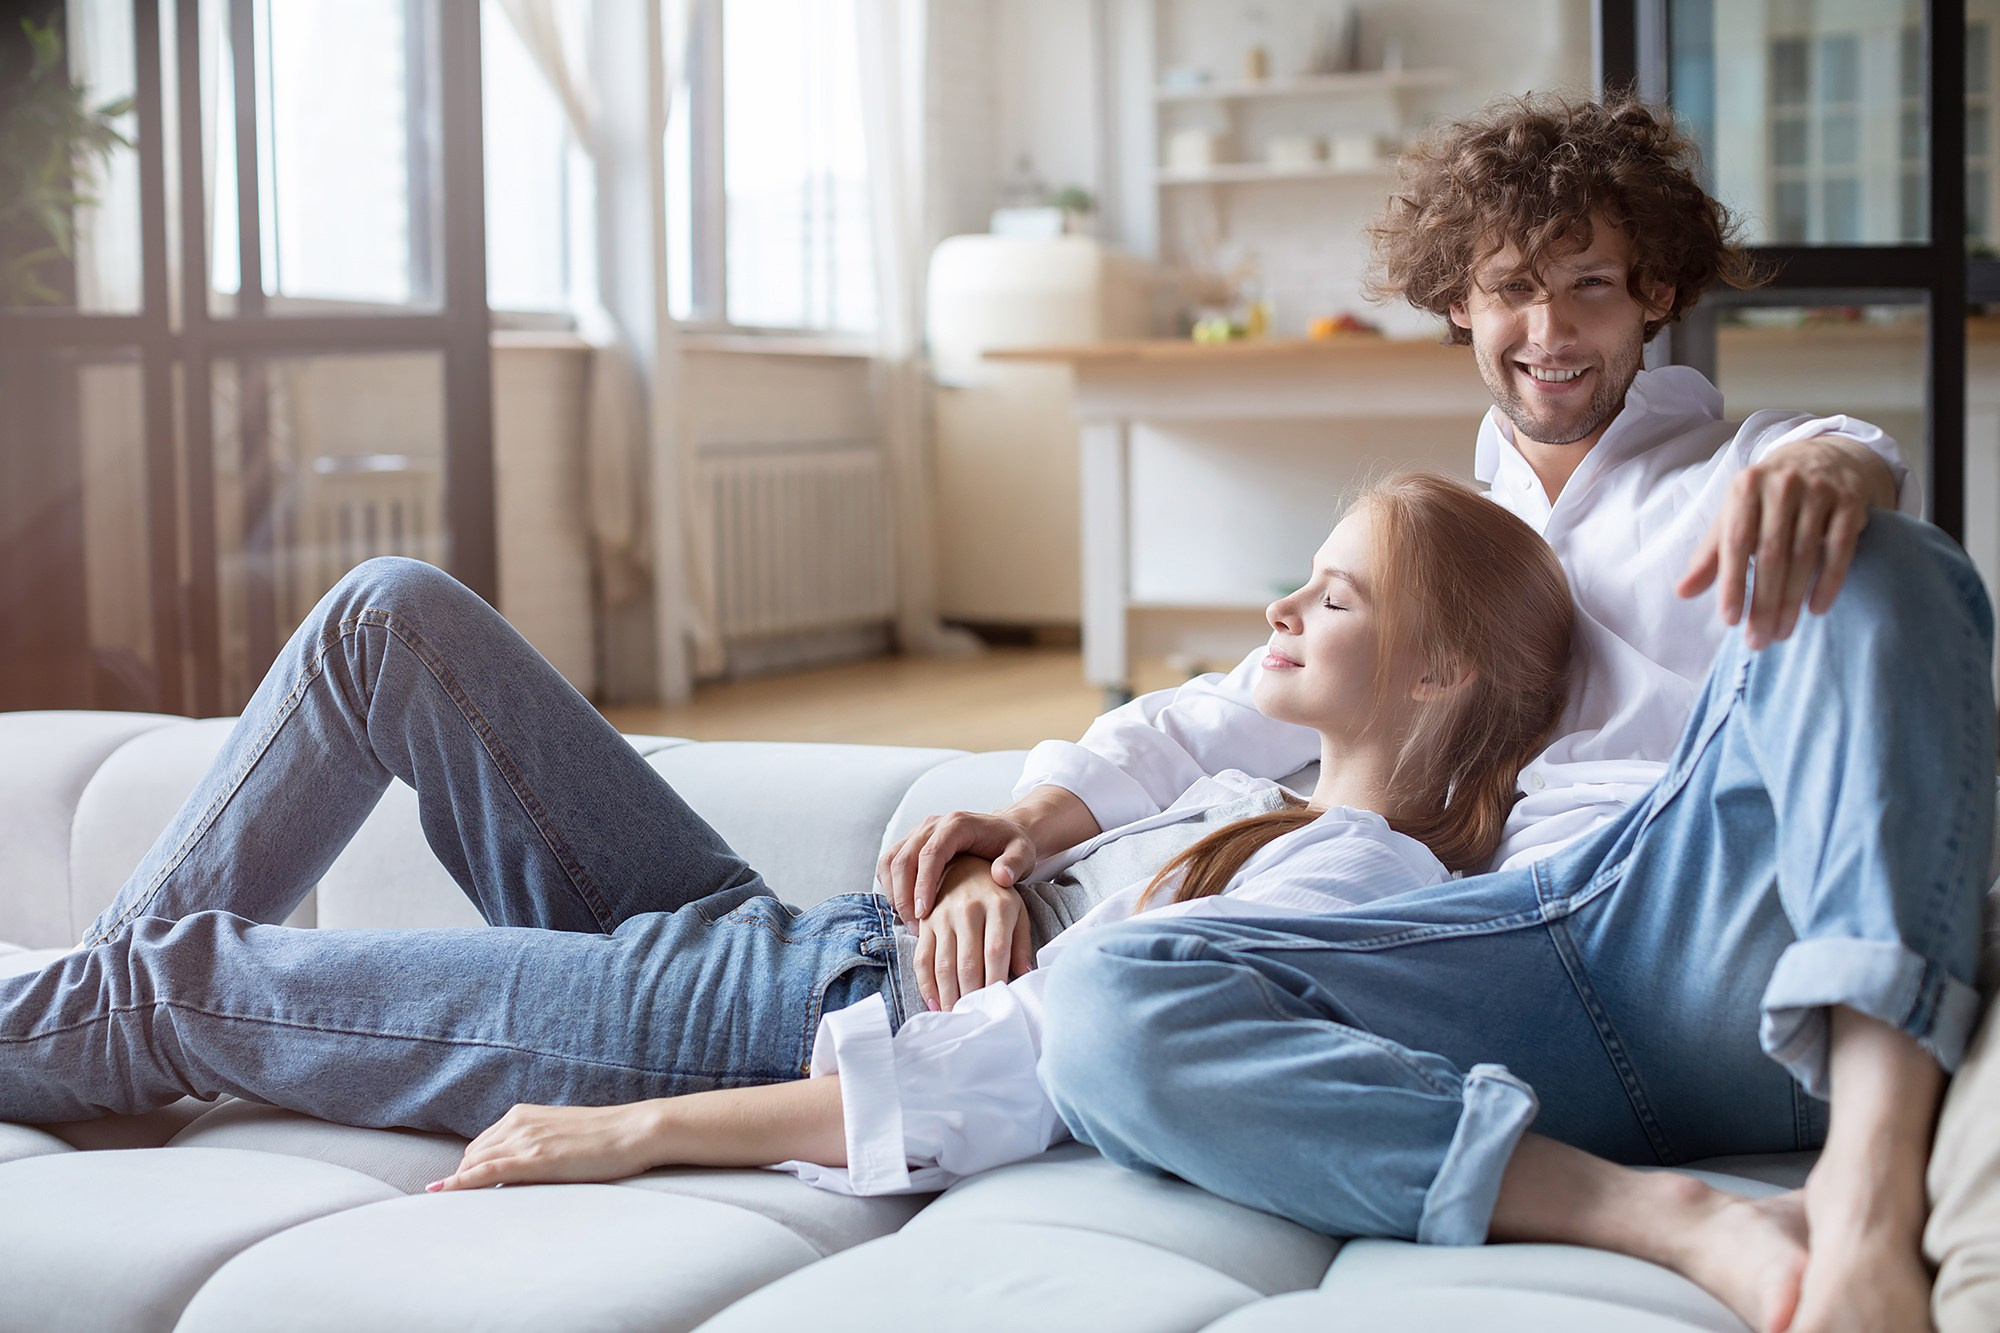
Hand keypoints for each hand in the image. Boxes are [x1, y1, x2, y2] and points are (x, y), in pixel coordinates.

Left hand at [427, 1102, 661, 1191]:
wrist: (635, 1131)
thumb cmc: (608, 1136)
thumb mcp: (564, 1134)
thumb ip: (540, 1144)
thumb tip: (526, 1168)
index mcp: (524, 1114)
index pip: (483, 1144)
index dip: (471, 1168)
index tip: (462, 1187)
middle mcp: (518, 1122)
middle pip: (473, 1154)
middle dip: (463, 1178)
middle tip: (461, 1205)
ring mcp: (524, 1139)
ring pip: (474, 1163)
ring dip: (459, 1184)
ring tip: (448, 1207)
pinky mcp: (533, 1159)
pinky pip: (485, 1172)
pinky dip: (460, 1183)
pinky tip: (442, 1193)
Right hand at [878, 810, 1040, 923]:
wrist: (1004, 832)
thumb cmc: (1011, 844)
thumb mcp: (1022, 853)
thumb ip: (1014, 863)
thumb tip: (1001, 876)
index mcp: (957, 825)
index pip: (930, 853)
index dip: (923, 884)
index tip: (924, 914)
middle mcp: (933, 825)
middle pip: (903, 858)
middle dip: (904, 895)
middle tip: (915, 927)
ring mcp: (919, 833)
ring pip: (891, 861)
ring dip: (894, 893)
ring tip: (911, 923)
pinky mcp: (911, 844)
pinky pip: (889, 864)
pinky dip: (891, 888)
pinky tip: (906, 911)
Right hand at [914, 857, 1032, 1011]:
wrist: (965, 858)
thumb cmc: (999, 891)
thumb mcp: (1020, 908)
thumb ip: (1023, 941)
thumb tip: (1025, 974)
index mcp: (998, 905)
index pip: (996, 950)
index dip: (996, 980)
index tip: (998, 1003)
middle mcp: (968, 909)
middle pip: (968, 962)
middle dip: (971, 996)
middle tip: (975, 1018)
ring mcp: (943, 915)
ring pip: (942, 964)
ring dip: (949, 996)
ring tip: (956, 1016)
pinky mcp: (926, 922)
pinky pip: (921, 958)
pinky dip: (926, 984)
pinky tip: (936, 1002)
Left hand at [1675, 437, 1892, 647]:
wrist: (1823, 457)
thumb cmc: (1768, 498)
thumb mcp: (1735, 515)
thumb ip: (1711, 554)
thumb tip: (1682, 592)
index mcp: (1746, 487)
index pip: (1736, 542)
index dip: (1732, 583)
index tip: (1731, 621)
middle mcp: (1782, 485)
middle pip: (1771, 554)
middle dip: (1764, 602)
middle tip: (1758, 639)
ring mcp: (1819, 491)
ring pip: (1805, 556)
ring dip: (1792, 601)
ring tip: (1782, 632)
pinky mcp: (1850, 501)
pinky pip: (1840, 550)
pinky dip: (1828, 583)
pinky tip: (1816, 609)